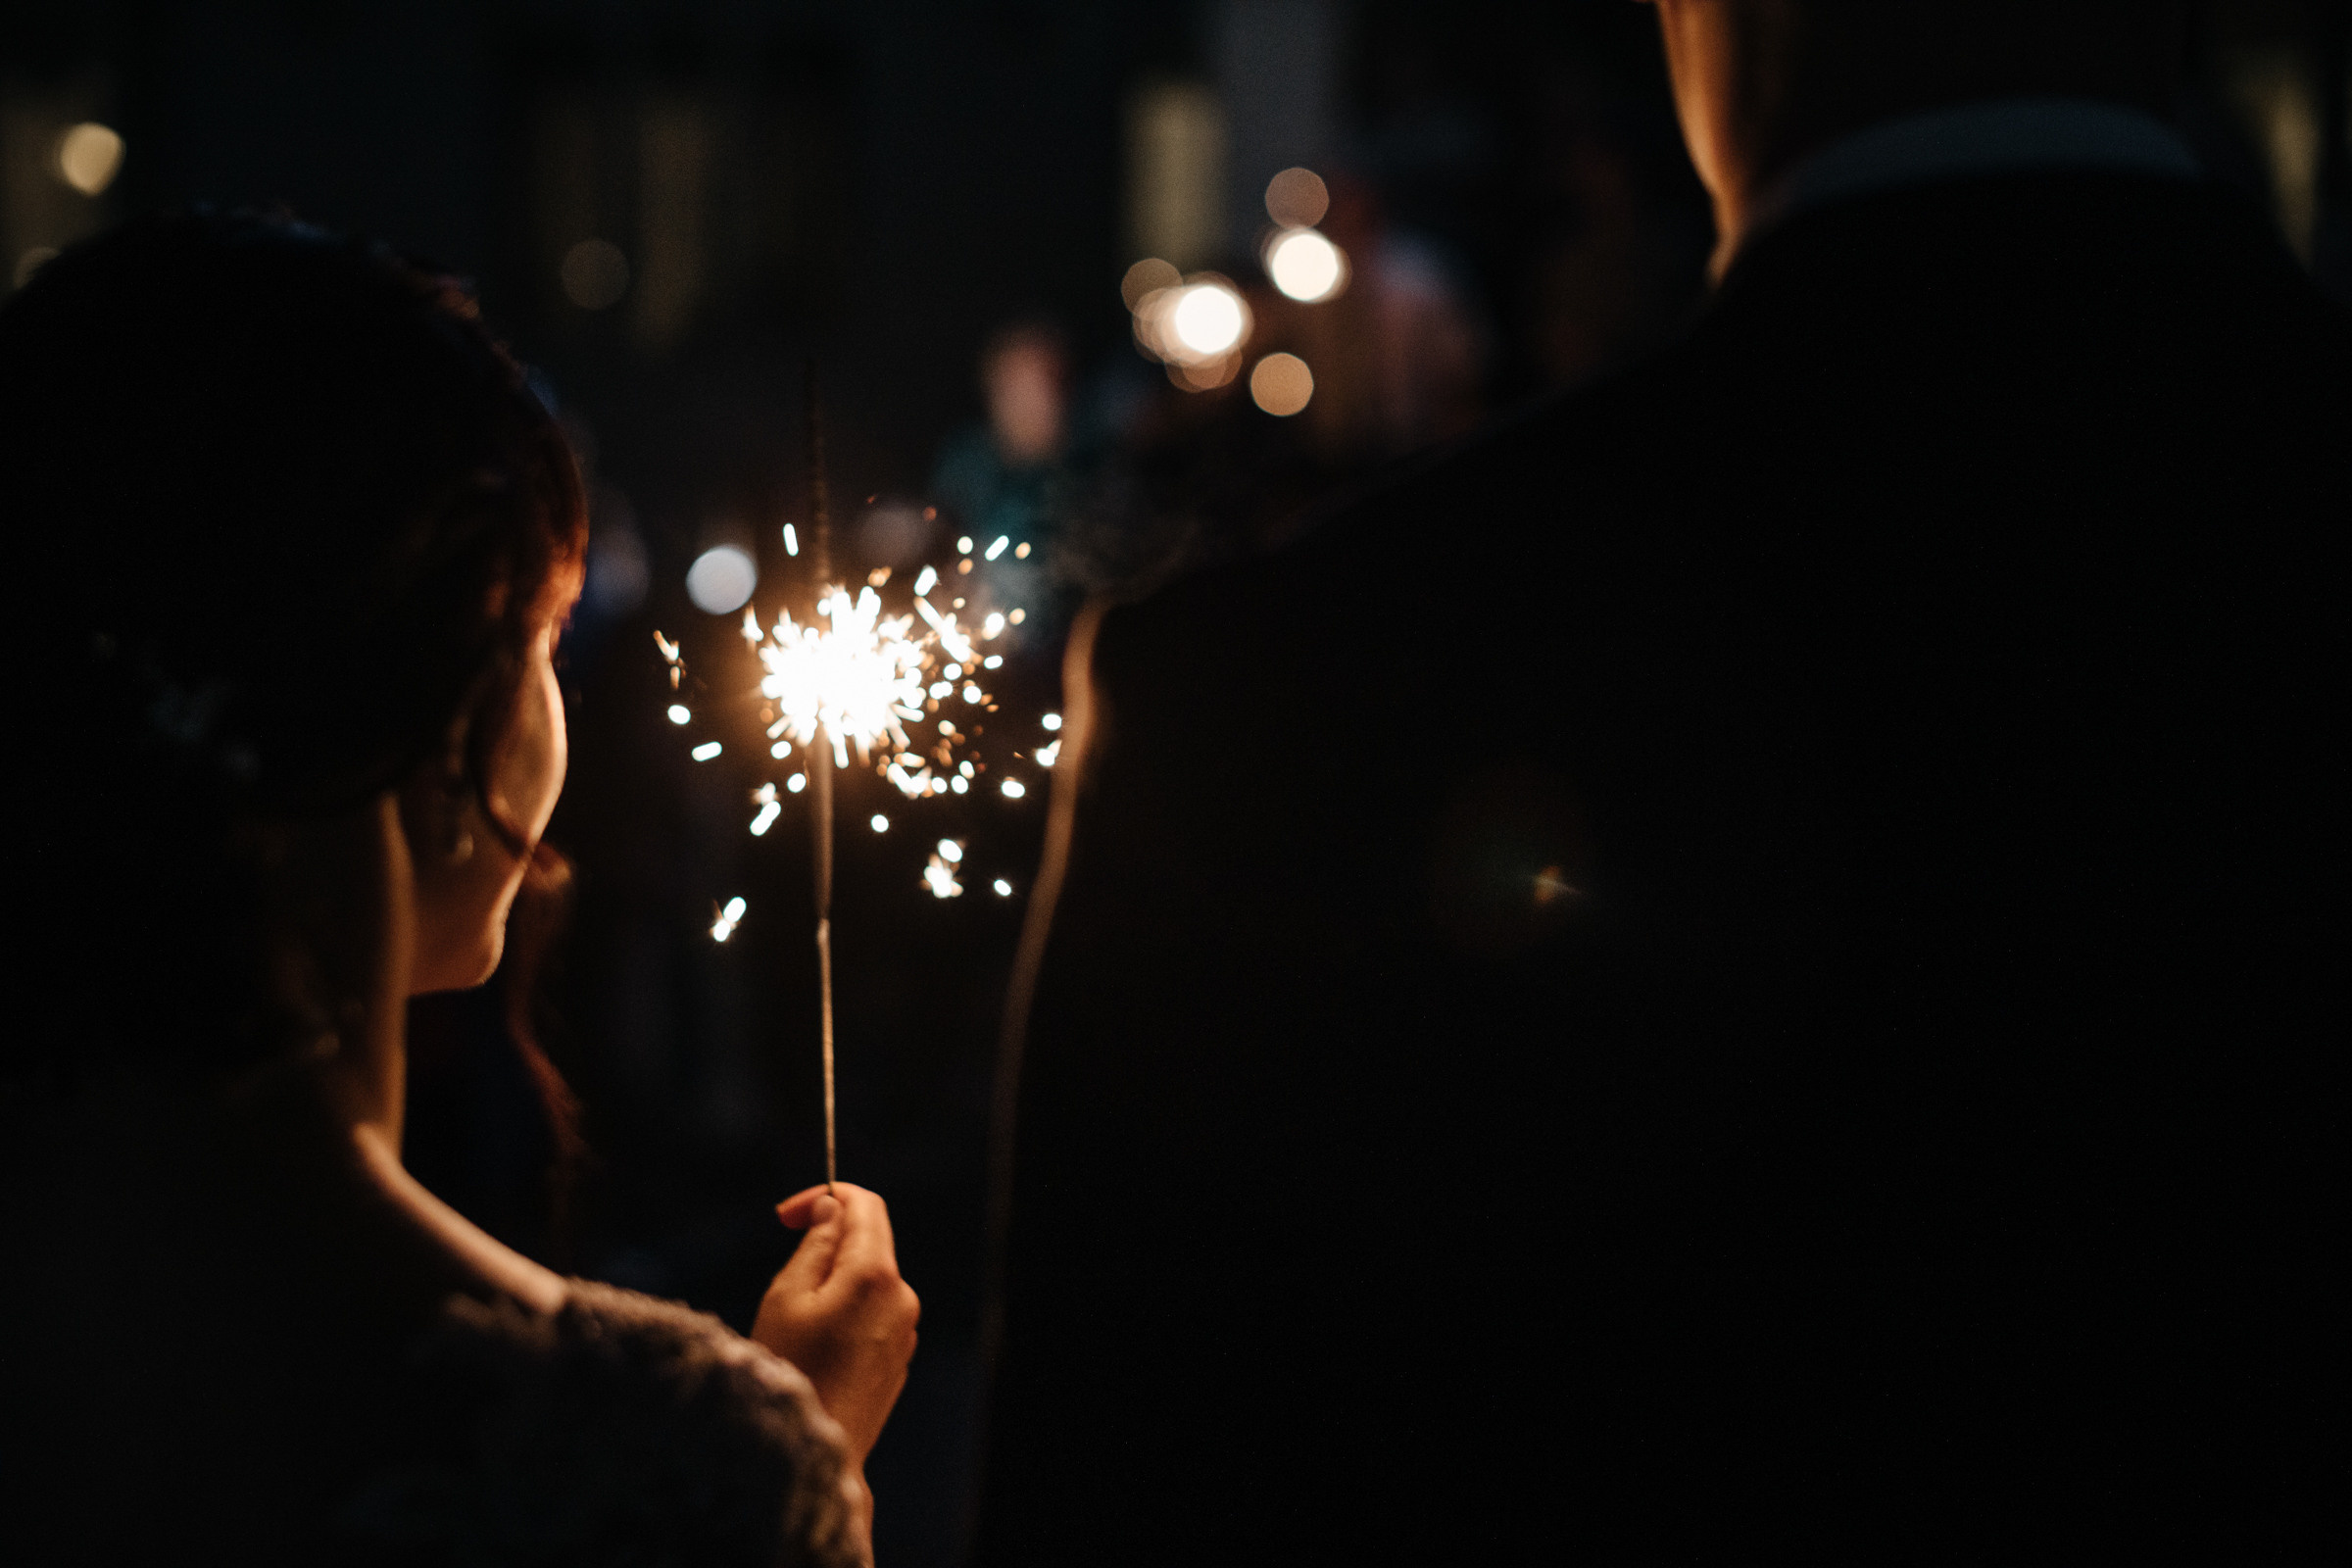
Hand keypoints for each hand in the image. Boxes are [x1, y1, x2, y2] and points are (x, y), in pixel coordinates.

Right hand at [753, 1183, 920, 1468]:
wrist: (814, 1448)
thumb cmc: (790, 1370)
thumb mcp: (788, 1296)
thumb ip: (816, 1243)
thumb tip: (832, 1208)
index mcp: (875, 1275)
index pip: (865, 1204)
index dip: (826, 1196)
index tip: (786, 1216)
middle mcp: (902, 1297)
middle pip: (871, 1240)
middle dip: (829, 1239)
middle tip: (785, 1264)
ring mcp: (906, 1330)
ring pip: (871, 1279)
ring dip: (836, 1278)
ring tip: (795, 1316)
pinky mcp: (899, 1356)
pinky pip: (875, 1314)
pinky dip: (848, 1309)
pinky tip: (816, 1343)